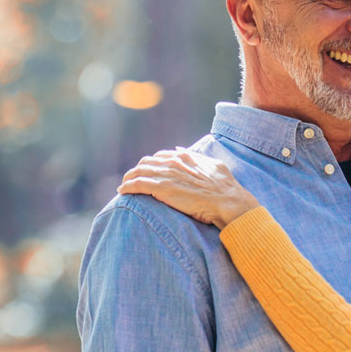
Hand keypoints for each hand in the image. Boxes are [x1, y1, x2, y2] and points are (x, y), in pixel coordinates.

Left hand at [117, 149, 259, 228]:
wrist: (228, 202)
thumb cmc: (226, 188)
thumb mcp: (213, 166)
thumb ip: (196, 158)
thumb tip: (180, 150)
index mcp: (185, 156)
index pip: (161, 156)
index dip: (152, 163)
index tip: (147, 171)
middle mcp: (174, 162)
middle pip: (147, 162)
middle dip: (137, 170)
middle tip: (132, 179)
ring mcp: (167, 175)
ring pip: (139, 172)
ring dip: (129, 178)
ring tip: (124, 185)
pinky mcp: (162, 189)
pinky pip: (137, 184)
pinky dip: (128, 187)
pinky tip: (122, 192)